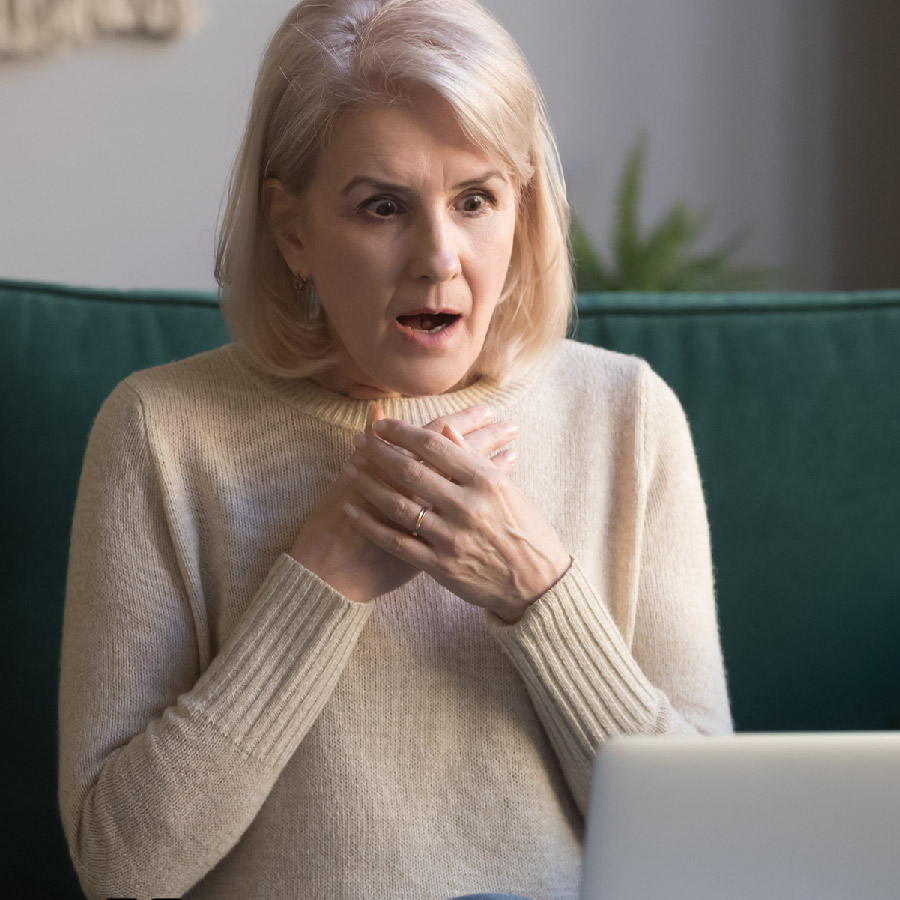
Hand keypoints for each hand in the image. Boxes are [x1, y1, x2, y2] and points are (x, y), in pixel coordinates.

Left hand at [342, 418, 571, 621]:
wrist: (537, 584)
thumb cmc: (525, 531)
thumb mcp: (507, 488)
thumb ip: (471, 459)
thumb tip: (445, 427)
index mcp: (486, 481)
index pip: (435, 446)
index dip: (403, 432)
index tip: (382, 424)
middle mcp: (467, 506)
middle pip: (411, 471)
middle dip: (379, 453)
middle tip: (359, 441)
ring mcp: (452, 537)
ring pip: (398, 506)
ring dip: (368, 484)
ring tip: (349, 469)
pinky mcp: (440, 565)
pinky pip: (397, 542)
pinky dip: (370, 525)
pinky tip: (352, 510)